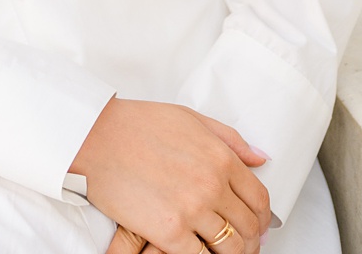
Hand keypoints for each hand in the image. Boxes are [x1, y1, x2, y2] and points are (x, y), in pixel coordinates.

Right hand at [74, 100, 270, 253]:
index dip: (264, 216)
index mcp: (222, 158)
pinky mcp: (168, 232)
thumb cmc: (139, 125)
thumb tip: (260, 158)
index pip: (259, 197)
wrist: (98, 138)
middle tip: (248, 246)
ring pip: (229, 245)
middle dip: (252, 239)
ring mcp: (191, 210)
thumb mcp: (193, 120)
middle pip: (248, 224)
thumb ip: (231, 140)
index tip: (260, 225)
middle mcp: (213, 185)